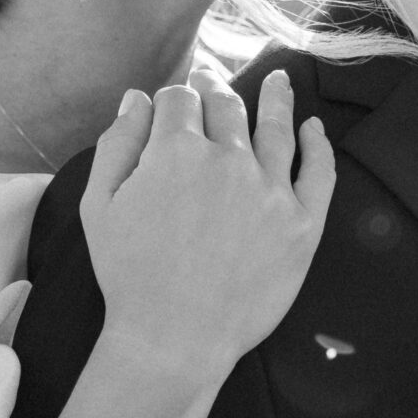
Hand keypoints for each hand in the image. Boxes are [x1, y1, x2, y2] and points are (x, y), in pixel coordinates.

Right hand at [79, 67, 335, 387]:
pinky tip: (315, 128)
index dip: (174, 97)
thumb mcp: (99, 206)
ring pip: (277, 127)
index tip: (175, 101)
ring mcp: (271, 190)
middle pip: (226, 106)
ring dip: (276, 98)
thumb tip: (137, 98)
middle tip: (213, 82)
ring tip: (279, 79)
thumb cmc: (128, 275)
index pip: (179, 100)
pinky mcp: (303, 223)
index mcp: (175, 150)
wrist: (174, 338)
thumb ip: (117, 145)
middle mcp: (228, 160)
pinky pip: (319, 171)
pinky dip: (319, 144)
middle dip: (215, 89)